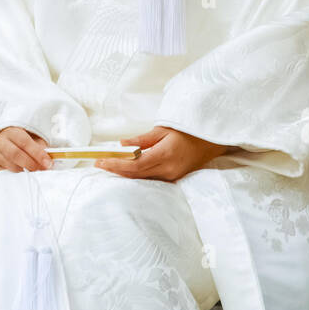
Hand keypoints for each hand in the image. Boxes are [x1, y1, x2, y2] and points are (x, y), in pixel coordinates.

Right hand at [0, 126, 50, 173]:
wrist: (0, 148)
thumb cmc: (19, 144)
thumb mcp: (30, 140)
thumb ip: (39, 146)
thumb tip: (51, 156)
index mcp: (11, 132)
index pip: (25, 142)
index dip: (37, 153)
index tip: (48, 162)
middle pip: (16, 154)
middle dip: (32, 164)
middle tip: (43, 170)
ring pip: (11, 166)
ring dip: (25, 172)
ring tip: (35, 174)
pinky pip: (4, 174)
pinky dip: (16, 178)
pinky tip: (23, 178)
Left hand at [96, 126, 232, 182]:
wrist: (210, 140)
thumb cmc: (187, 130)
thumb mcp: (163, 130)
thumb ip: (141, 140)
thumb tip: (122, 144)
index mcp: (166, 155)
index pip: (135, 165)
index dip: (116, 165)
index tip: (101, 161)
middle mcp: (169, 169)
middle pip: (136, 175)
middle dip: (116, 170)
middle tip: (98, 163)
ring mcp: (172, 176)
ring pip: (142, 179)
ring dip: (124, 173)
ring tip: (108, 166)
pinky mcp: (173, 178)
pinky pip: (150, 179)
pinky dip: (136, 175)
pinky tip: (125, 170)